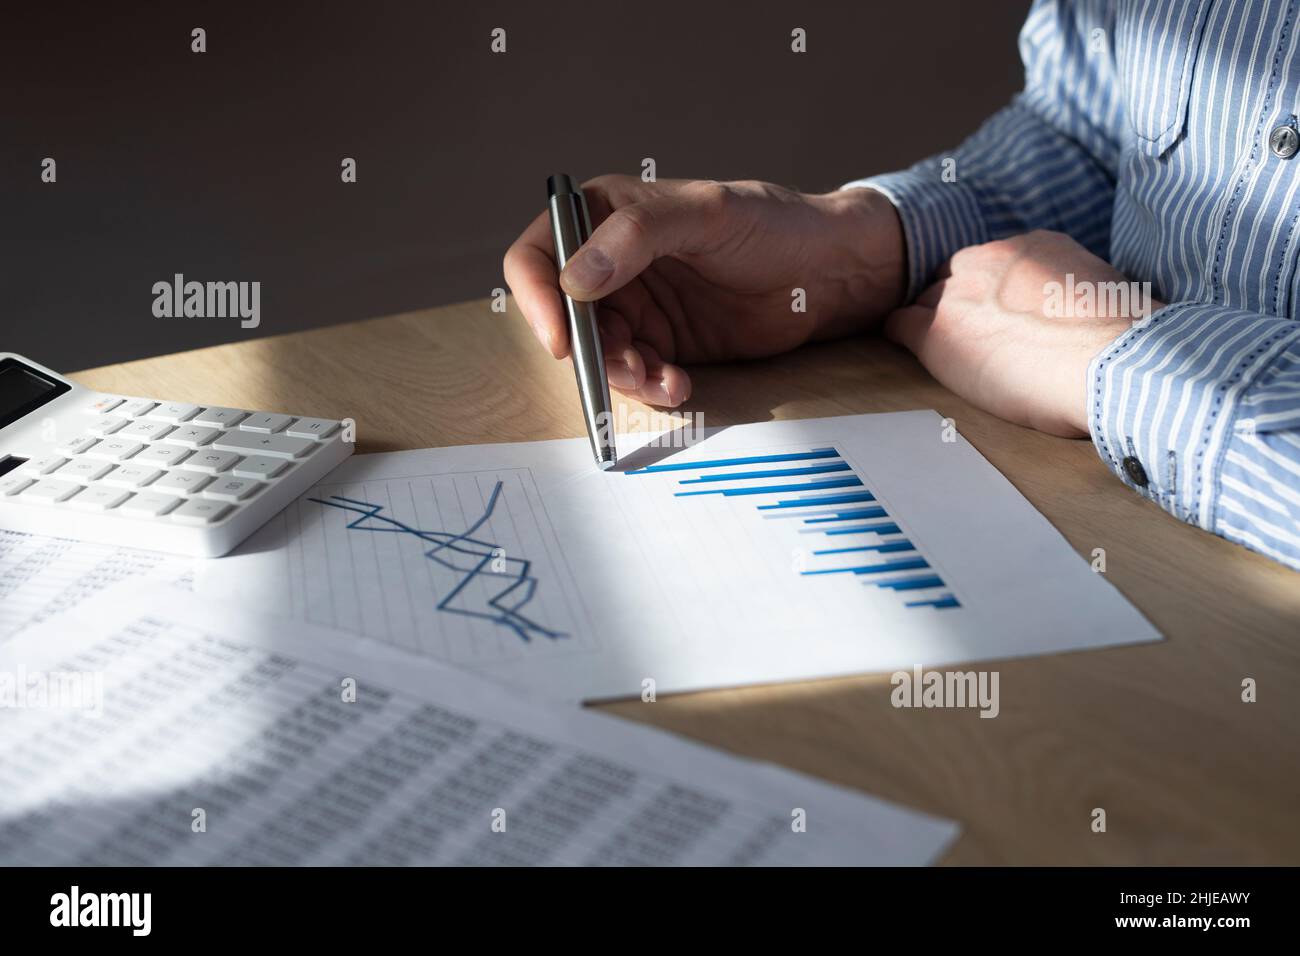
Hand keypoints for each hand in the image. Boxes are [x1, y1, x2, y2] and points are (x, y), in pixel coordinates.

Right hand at [504, 176, 905, 406]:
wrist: (829, 272)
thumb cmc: (773, 224)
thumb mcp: (706, 214)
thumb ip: (638, 235)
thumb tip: (574, 278)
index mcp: (606, 214)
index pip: (540, 254)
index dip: (537, 297)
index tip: (560, 338)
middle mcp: (611, 262)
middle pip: (565, 316)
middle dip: (589, 349)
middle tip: (626, 367)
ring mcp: (638, 306)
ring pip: (600, 353)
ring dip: (622, 375)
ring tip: (663, 378)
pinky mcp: (665, 343)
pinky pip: (636, 375)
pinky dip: (651, 387)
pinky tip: (680, 385)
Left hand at [885, 230, 1158, 437]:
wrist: (1112, 360)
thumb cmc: (1127, 344)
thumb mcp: (1114, 295)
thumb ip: (1084, 292)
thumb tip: (1094, 312)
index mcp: (1038, 245)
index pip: (996, 263)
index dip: (994, 292)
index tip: (1003, 316)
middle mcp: (992, 259)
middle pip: (954, 277)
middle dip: (961, 305)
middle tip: (975, 337)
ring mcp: (960, 293)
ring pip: (927, 300)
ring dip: (937, 324)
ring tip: (952, 352)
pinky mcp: (937, 331)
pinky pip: (900, 324)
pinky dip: (902, 335)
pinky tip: (910, 350)